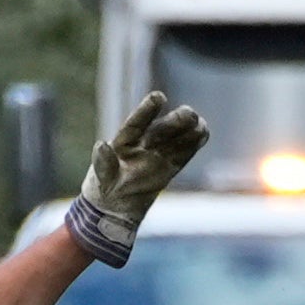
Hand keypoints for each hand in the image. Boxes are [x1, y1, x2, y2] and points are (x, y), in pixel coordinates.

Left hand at [64, 91, 210, 265]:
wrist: (114, 208)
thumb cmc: (104, 190)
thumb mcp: (101, 178)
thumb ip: (103, 162)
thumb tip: (101, 144)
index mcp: (123, 143)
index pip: (136, 123)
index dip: (147, 110)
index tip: (159, 97)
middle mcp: (142, 144)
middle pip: (160, 130)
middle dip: (174, 122)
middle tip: (189, 113)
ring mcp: (156, 155)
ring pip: (174, 140)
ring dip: (188, 131)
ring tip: (200, 123)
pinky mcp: (168, 167)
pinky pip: (182, 154)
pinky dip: (193, 145)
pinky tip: (204, 133)